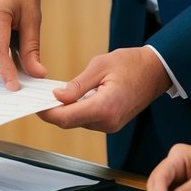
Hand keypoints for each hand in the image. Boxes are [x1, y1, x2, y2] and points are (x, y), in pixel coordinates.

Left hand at [39, 47, 170, 133]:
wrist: (156, 71)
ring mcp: (111, 125)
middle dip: (53, 111)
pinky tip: (71, 98)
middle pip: (70, 122)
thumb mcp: (100, 66)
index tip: (34, 105)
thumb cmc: (132, 64)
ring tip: (54, 94)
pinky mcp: (112, 123)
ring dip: (65, 111)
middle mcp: (108, 122)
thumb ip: (77, 84)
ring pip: (78, 122)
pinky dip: (76, 110)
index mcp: (105, 107)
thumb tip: (57, 96)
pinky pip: (88, 120)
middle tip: (39, 97)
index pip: (66, 118)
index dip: (47, 113)